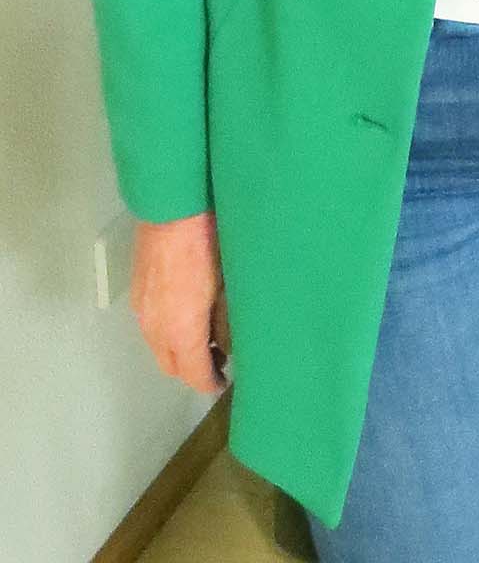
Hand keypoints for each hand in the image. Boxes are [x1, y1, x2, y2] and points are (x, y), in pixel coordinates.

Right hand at [130, 210, 229, 395]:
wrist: (173, 208)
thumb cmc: (209, 242)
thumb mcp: (228, 284)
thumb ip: (226, 319)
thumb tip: (228, 341)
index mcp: (182, 330)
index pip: (193, 373)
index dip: (208, 382)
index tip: (222, 381)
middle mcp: (156, 327)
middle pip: (171, 366)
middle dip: (192, 370)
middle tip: (216, 361)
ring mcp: (142, 310)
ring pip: (158, 346)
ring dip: (178, 350)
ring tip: (205, 336)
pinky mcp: (138, 292)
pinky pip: (151, 325)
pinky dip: (167, 330)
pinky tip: (186, 314)